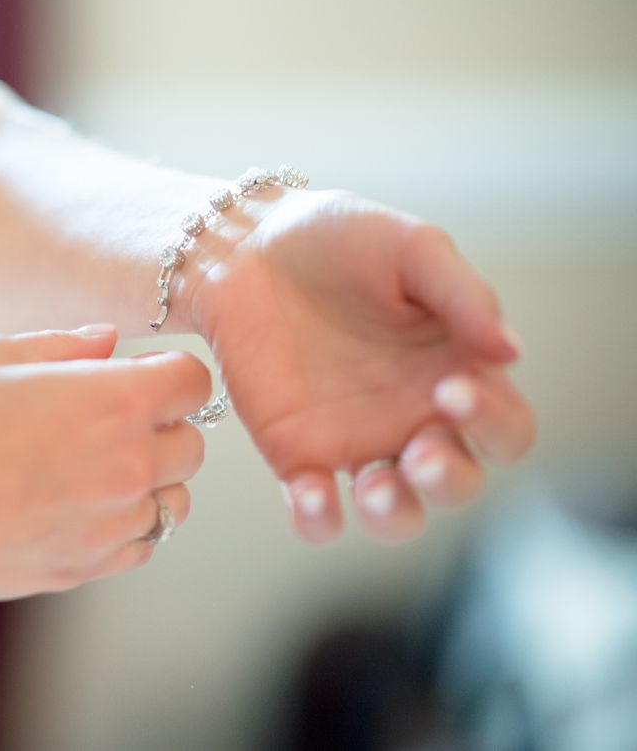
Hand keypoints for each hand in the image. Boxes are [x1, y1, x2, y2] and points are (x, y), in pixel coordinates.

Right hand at [0, 326, 210, 601]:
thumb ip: (66, 345)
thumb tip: (108, 341)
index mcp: (114, 401)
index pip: (194, 382)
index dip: (170, 373)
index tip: (142, 374)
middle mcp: (128, 465)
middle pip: (193, 445)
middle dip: (162, 426)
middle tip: (108, 419)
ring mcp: (110, 523)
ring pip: (173, 500)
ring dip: (150, 480)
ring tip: (92, 466)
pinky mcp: (87, 567)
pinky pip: (141, 545)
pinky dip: (126, 525)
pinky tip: (78, 505)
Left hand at [190, 189, 534, 543]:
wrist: (245, 243)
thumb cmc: (337, 238)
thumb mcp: (409, 245)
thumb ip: (462, 294)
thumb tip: (512, 352)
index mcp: (456, 373)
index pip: (504, 428)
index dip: (494, 423)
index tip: (453, 389)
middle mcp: (412, 418)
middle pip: (456, 482)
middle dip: (448, 481)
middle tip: (420, 450)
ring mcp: (354, 442)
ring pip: (395, 512)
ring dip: (396, 514)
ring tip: (377, 487)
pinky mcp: (295, 453)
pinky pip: (317, 511)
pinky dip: (320, 518)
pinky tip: (314, 494)